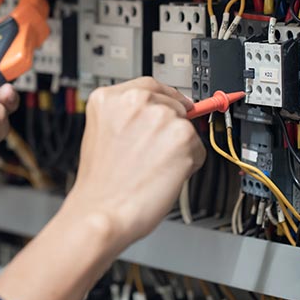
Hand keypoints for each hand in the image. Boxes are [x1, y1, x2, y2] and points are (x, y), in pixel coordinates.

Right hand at [65, 77, 205, 248]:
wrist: (102, 213)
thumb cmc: (100, 185)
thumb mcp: (100, 135)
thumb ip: (127, 118)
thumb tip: (160, 113)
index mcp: (109, 98)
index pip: (149, 86)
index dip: (164, 101)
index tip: (174, 107)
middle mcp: (135, 101)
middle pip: (172, 104)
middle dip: (170, 128)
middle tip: (152, 155)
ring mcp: (160, 116)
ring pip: (186, 127)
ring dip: (178, 147)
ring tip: (152, 167)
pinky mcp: (182, 136)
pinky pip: (198, 148)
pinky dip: (189, 164)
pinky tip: (164, 175)